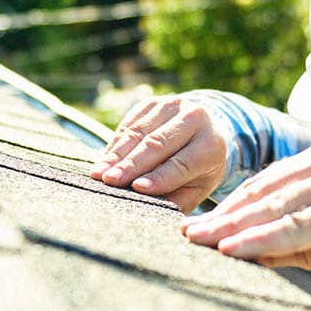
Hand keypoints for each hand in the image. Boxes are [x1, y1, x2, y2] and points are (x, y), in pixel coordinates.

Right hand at [91, 96, 228, 212]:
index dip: (159, 176)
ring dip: (117, 154)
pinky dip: (115, 143)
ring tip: (99, 173)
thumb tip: (152, 208)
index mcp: (211, 145)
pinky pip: (129, 124)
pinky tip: (103, 160)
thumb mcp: (198, 187)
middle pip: (157, 144)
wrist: (206, 131)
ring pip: (139, 131)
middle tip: (111, 181)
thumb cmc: (199, 169)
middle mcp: (195, 118)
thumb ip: (178, 198)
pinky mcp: (152, 103)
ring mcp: (172, 106)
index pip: (182, 163)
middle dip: (131, 164)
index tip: (137, 188)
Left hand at [180, 140, 310, 301]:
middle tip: (188, 234)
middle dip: (224, 216)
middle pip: (266, 191)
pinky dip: (262, 239)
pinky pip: (296, 226)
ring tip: (201, 242)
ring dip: (235, 227)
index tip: (198, 225)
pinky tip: (234, 248)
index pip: (266, 183)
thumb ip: (280, 237)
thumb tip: (232, 245)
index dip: (230, 206)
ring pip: (277, 207)